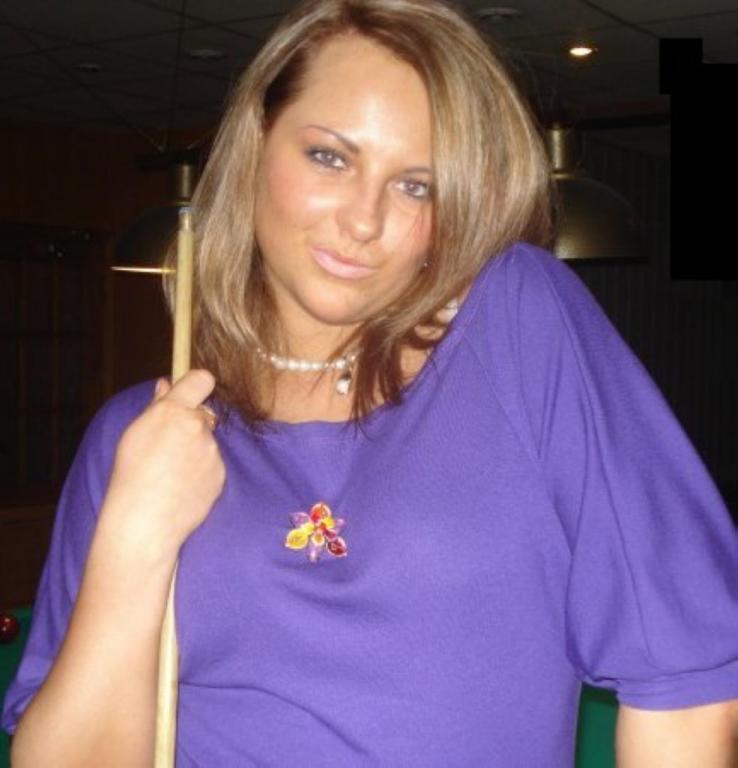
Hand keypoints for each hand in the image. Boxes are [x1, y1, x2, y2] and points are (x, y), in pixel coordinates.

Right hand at [100, 370, 225, 562]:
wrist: (145, 521)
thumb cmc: (131, 477)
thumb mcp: (135, 434)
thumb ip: (156, 406)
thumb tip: (167, 384)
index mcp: (173, 412)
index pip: (202, 379)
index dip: (197, 384)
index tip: (190, 393)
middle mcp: (198, 427)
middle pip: (203, 415)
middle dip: (191, 425)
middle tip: (169, 447)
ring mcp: (212, 451)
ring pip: (207, 442)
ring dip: (195, 451)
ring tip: (171, 473)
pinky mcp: (221, 473)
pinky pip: (212, 465)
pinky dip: (201, 472)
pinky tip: (182, 486)